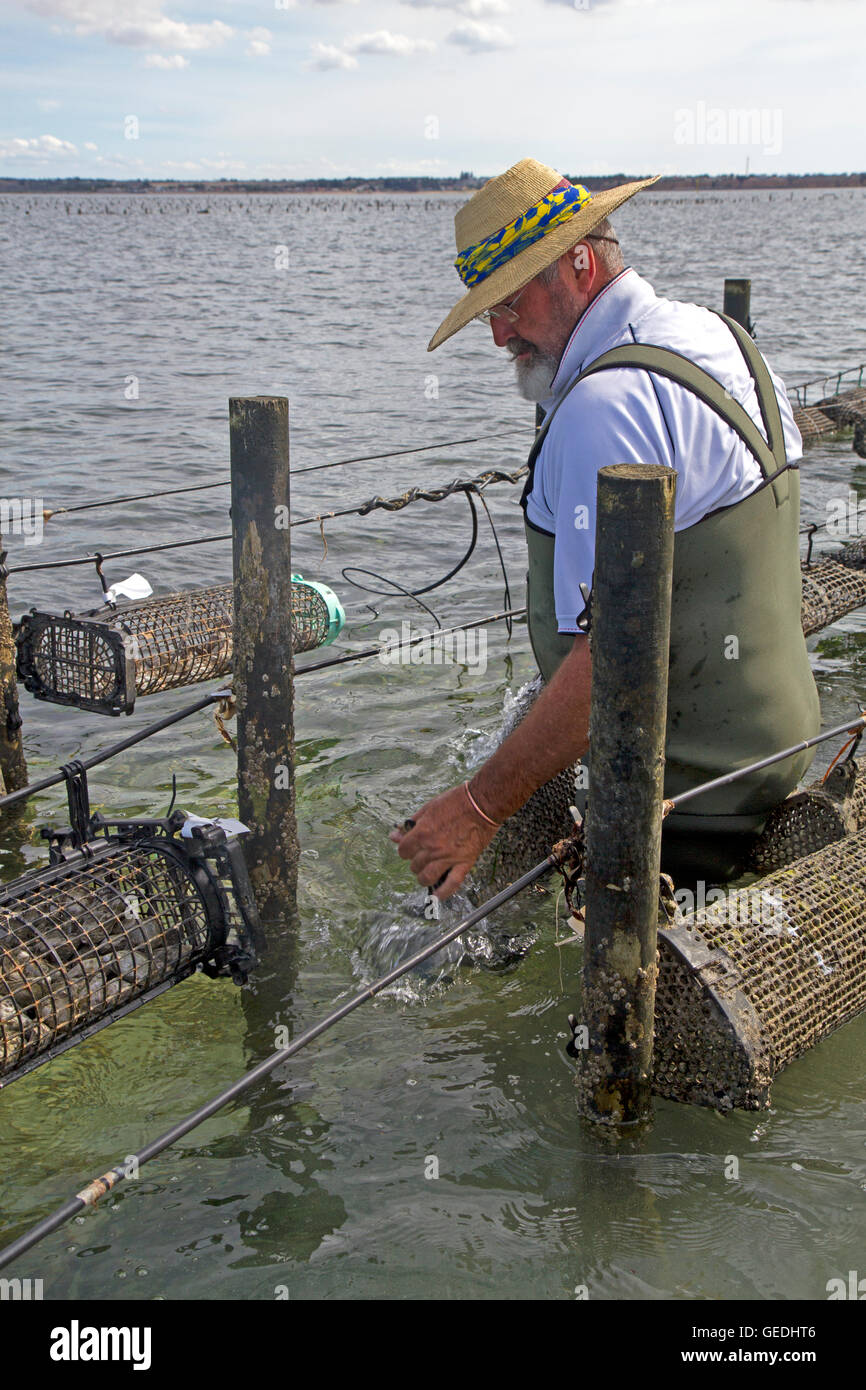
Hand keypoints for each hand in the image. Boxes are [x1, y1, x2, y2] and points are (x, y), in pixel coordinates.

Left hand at [389, 783, 498, 899]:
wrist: (482, 804)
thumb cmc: (456, 802)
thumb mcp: (428, 808)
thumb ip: (411, 824)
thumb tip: (394, 835)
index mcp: (422, 833)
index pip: (403, 851)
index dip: (406, 849)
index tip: (410, 848)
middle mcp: (432, 848)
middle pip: (414, 865)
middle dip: (415, 862)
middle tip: (422, 857)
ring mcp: (448, 857)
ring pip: (427, 877)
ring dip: (423, 877)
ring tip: (426, 874)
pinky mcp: (464, 862)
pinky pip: (452, 883)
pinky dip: (443, 892)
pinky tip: (437, 896)